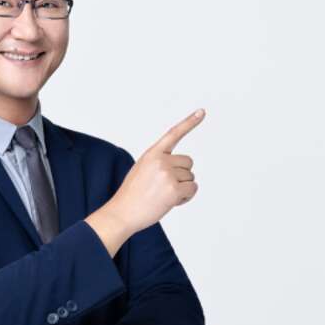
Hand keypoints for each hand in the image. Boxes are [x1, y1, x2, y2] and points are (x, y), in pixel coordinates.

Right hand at [106, 109, 203, 232]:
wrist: (123, 212)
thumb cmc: (132, 195)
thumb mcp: (142, 170)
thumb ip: (160, 164)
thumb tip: (183, 170)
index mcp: (152, 153)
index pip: (173, 134)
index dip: (189, 122)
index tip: (201, 112)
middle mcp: (161, 160)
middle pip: (188, 163)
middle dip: (181, 175)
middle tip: (164, 187)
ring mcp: (168, 174)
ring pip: (191, 177)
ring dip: (182, 188)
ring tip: (163, 196)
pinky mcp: (174, 189)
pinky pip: (192, 189)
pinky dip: (186, 197)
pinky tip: (171, 202)